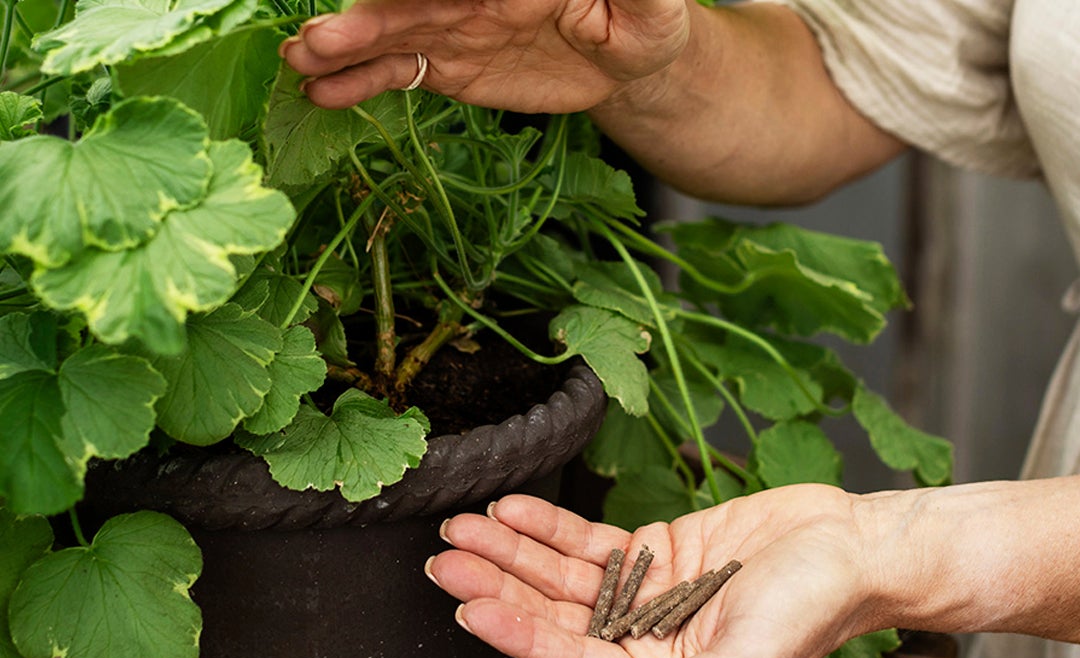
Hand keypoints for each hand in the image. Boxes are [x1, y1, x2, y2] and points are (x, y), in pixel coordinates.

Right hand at [279, 0, 691, 110]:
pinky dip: (362, 84)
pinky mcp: (453, 68)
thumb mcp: (648, 1)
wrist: (632, 64)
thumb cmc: (646, 18)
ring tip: (301, 62)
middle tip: (319, 36)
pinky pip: (401, 74)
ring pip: (391, 34)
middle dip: (362, 15)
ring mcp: (455, 27)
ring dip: (345, 48)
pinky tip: (323, 95)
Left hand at [427, 486, 885, 657]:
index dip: (521, 636)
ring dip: (513, 552)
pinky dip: (551, 526)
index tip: (471, 609)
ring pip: (564, 575)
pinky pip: (591, 541)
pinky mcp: (655, 550)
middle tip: (445, 561)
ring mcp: (645, 593)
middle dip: (500, 587)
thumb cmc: (815, 609)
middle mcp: (644, 640)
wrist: (852, 546)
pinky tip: (513, 509)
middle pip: (556, 615)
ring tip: (464, 526)